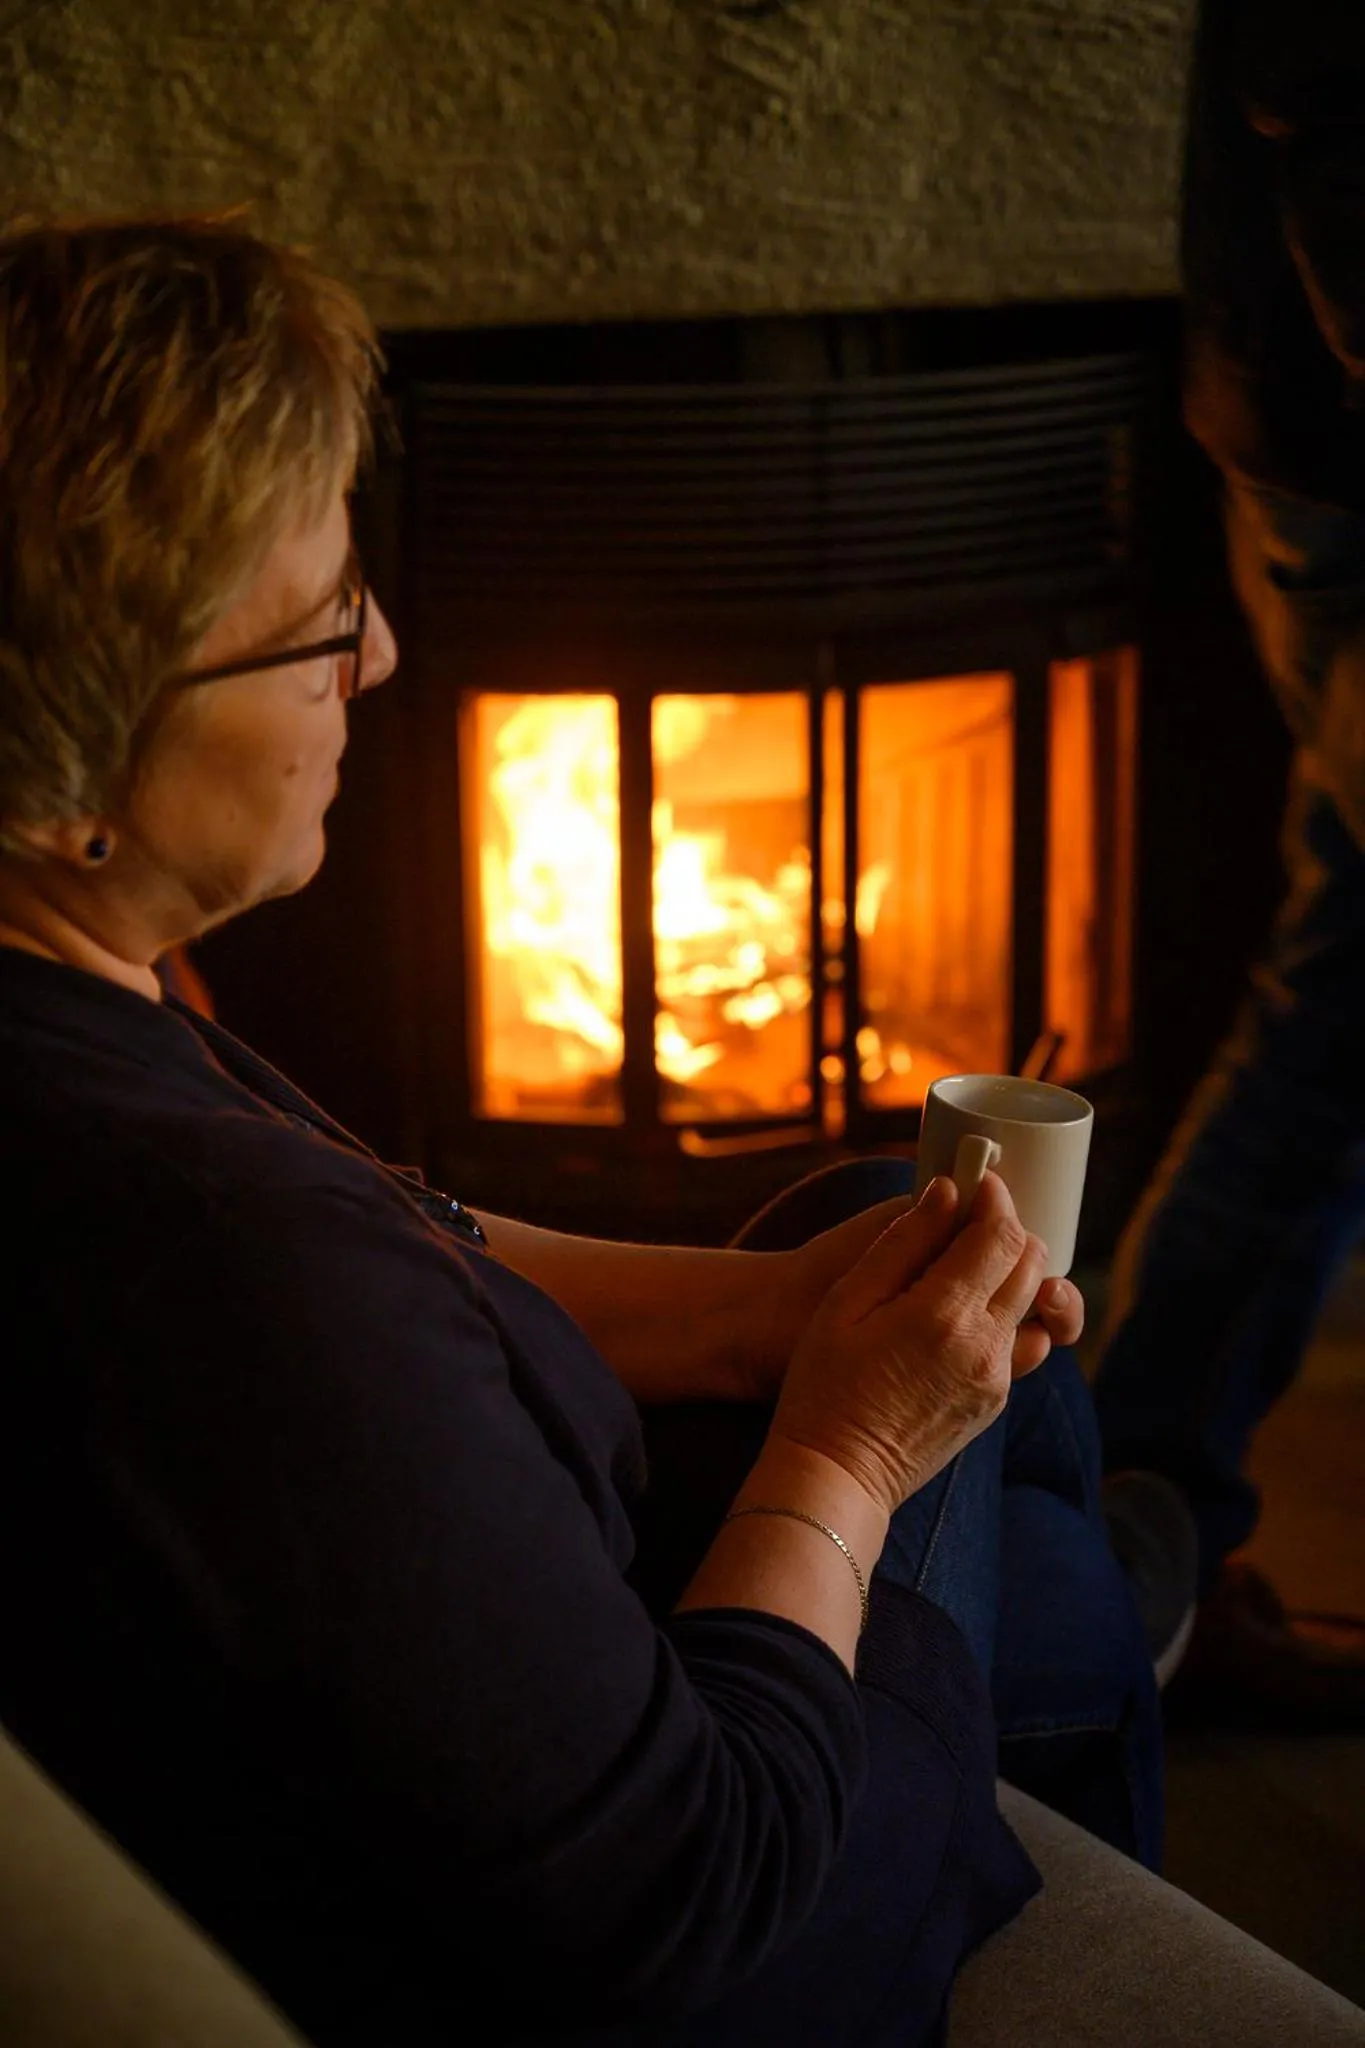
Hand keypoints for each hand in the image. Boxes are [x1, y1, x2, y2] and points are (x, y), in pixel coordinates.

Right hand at [744, 1179, 1082, 1398]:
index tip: (976, 1182)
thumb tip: (946, 1192)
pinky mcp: (995, 1401)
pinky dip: (1005, 1312)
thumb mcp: (847, 1302)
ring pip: (1033, 1302)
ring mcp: (996, 1378)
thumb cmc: (824, 1385)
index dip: (994, 1197)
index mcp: (945, 1314)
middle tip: (971, 1216)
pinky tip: (962, 1312)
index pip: (1001, 1235)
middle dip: (1009, 1228)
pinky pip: (1020, 1341)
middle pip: (1032, 1264)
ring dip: (1013, 1271)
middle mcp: (985, 1346)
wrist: (836, 1474)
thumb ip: (903, 1242)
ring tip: (969, 1262)